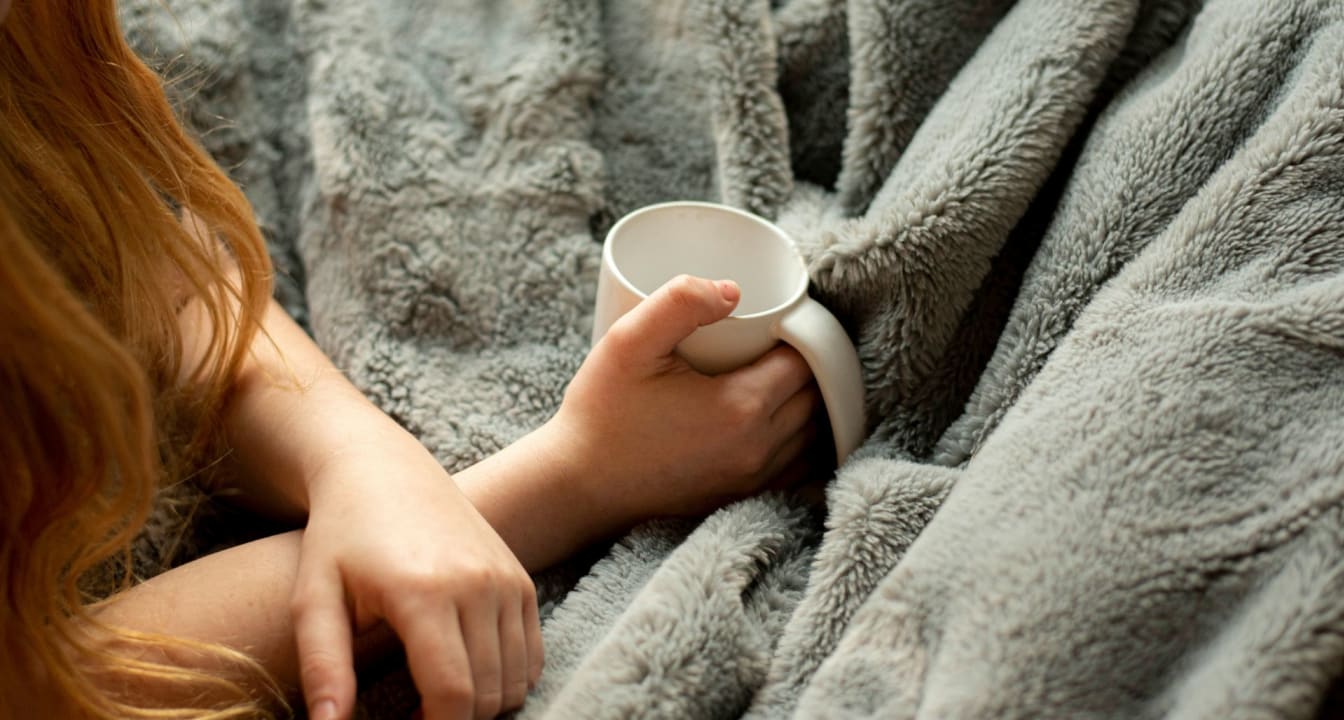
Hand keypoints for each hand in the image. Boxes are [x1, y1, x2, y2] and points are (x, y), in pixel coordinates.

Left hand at [290, 416, 541, 719]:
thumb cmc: (340, 536)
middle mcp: (477, 584)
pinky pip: (532, 654)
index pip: (452, 695)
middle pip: (489, 694)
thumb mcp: (313, 598)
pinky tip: (467, 672)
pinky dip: (508, 678)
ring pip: (516, 680)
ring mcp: (506, 578)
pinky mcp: (520, 577)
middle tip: (415, 715)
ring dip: (484, 703)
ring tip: (437, 694)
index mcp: (423, 593)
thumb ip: (323, 667)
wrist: (383, 469)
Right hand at [547, 274, 820, 521]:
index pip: (806, 360)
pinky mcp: (742, 497)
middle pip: (815, 396)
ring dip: (807, 401)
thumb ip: (678, 302)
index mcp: (740, 408)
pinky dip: (800, 439)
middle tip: (778, 338)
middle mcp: (757, 449)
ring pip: (813, 432)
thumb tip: (733, 290)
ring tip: (780, 371)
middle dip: (807, 363)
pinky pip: (798, 467)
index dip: (801, 333)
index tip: (780, 318)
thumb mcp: (628, 342)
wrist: (578, 485)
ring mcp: (752, 480)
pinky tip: (780, 417)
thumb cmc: (600, 413)